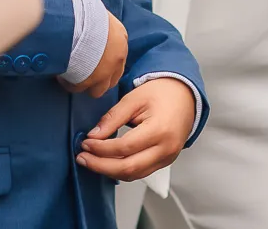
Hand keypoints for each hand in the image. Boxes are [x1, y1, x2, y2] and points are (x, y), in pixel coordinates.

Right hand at [61, 10, 127, 99]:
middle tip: (85, 72)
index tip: (95, 60)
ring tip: (73, 77)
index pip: (118, 57)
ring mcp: (103, 73)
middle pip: (111, 78)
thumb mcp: (98, 14)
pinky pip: (77, 89)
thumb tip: (91, 19)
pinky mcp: (87, 82)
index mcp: (120, 40)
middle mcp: (116, 59)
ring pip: (98, 90)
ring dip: (86, 84)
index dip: (106, 61)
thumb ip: (99, 23)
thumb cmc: (86, 11)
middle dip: (99, 77)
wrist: (77, 21)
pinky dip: (69, 84)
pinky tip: (61, 76)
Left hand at [77, 76, 197, 181]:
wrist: (185, 96)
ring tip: (91, 161)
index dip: (101, 148)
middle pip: (129, 168)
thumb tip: (93, 136)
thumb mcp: (134, 98)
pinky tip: (107, 162)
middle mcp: (166, 149)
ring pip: (134, 175)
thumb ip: (113, 117)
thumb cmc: (161, 93)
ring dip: (110, 171)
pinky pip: (141, 172)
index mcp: (160, 130)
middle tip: (82, 158)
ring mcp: (168, 158)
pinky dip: (122, 170)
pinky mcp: (165, 162)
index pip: (125, 147)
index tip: (85, 143)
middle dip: (101, 166)